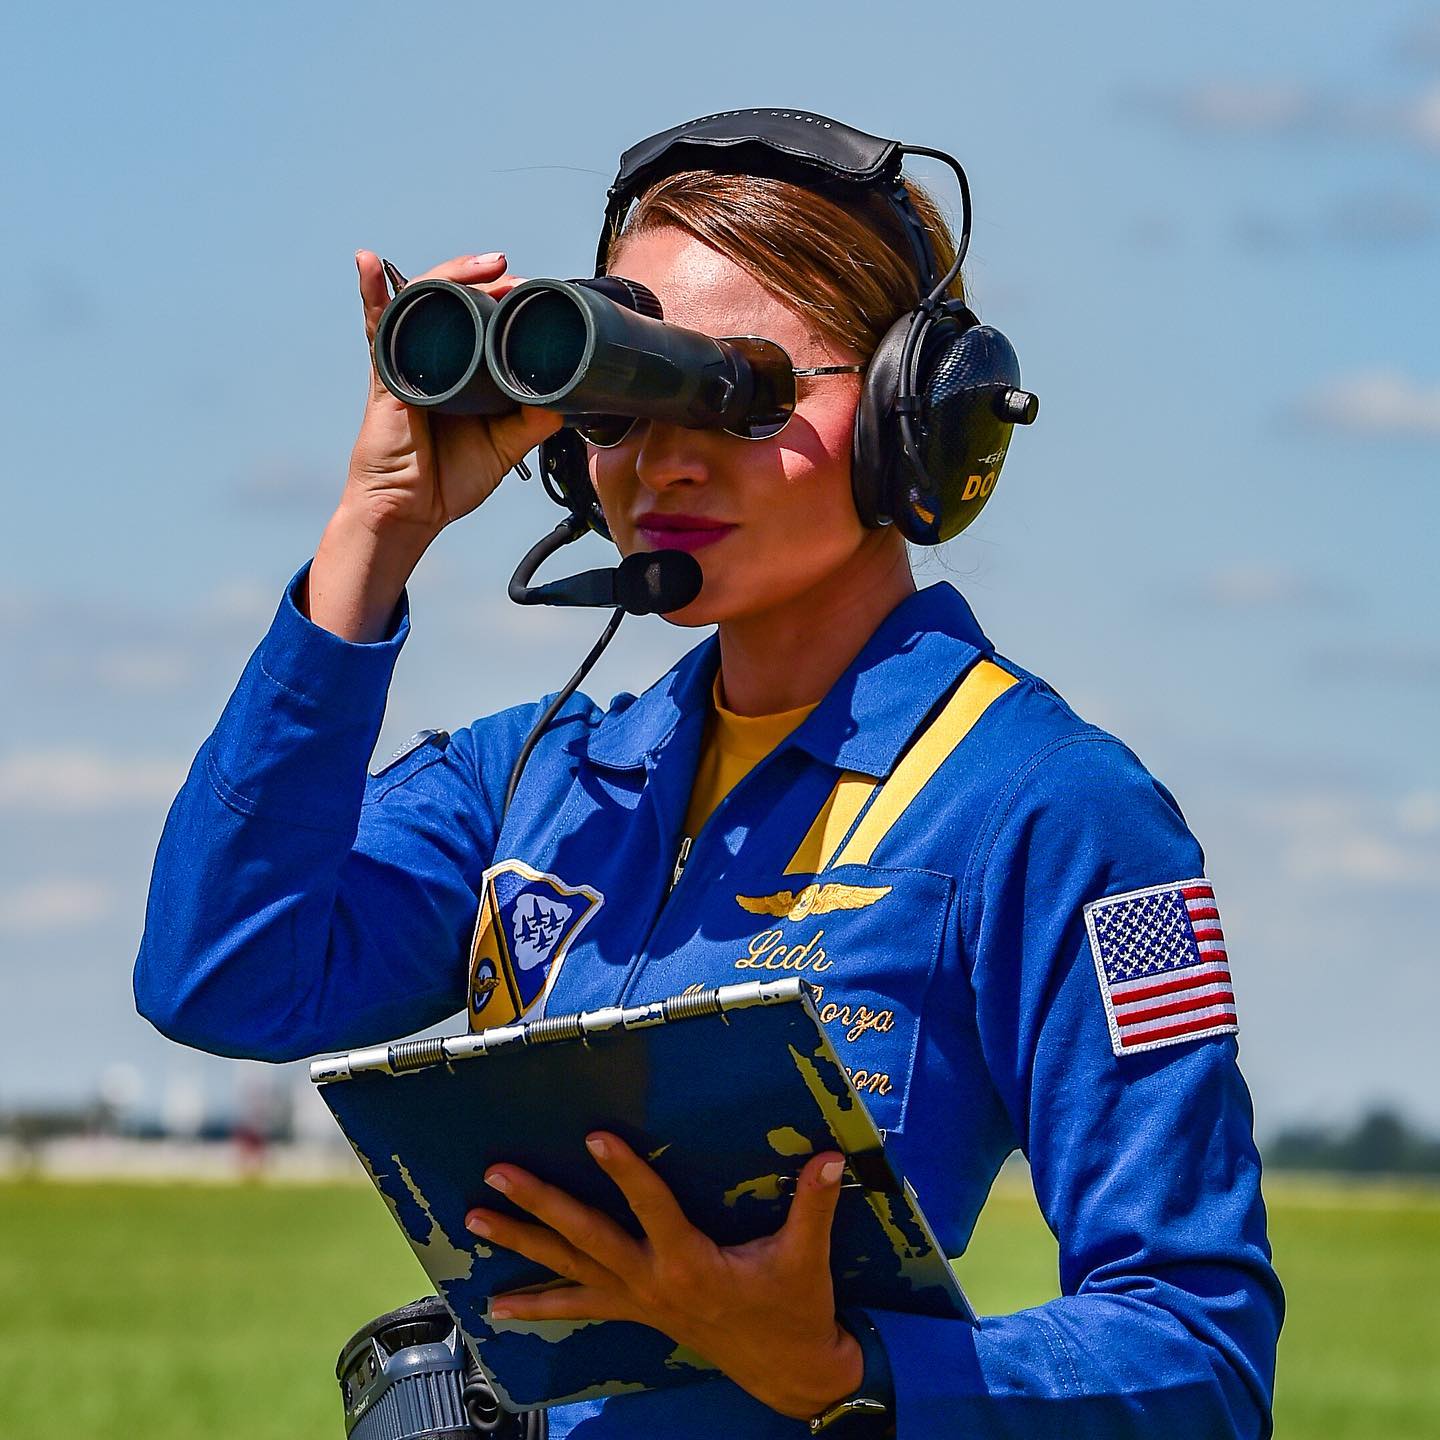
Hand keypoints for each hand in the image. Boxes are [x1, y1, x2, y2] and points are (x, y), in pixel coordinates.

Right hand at [345, 249, 563, 544]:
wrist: (411, 513)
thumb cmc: (447, 481)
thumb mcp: (505, 448)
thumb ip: (532, 422)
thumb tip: (564, 400)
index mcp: (464, 370)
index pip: (482, 319)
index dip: (506, 300)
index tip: (535, 293)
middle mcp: (434, 358)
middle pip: (454, 299)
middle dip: (484, 278)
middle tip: (515, 275)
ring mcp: (407, 361)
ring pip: (423, 302)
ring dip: (451, 275)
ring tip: (483, 266)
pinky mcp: (385, 376)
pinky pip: (375, 326)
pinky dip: (370, 291)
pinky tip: (367, 262)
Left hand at [464, 1133, 863, 1420]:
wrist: (790, 1373)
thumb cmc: (797, 1308)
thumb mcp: (807, 1256)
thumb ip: (815, 1203)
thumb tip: (833, 1155)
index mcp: (693, 1263)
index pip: (653, 1207)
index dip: (625, 1172)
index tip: (595, 1136)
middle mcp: (654, 1283)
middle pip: (586, 1239)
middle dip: (539, 1205)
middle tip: (497, 1177)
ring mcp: (639, 1301)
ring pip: (569, 1269)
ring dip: (520, 1244)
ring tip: (474, 1220)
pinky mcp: (635, 1314)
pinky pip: (578, 1307)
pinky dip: (537, 1302)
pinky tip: (498, 1302)